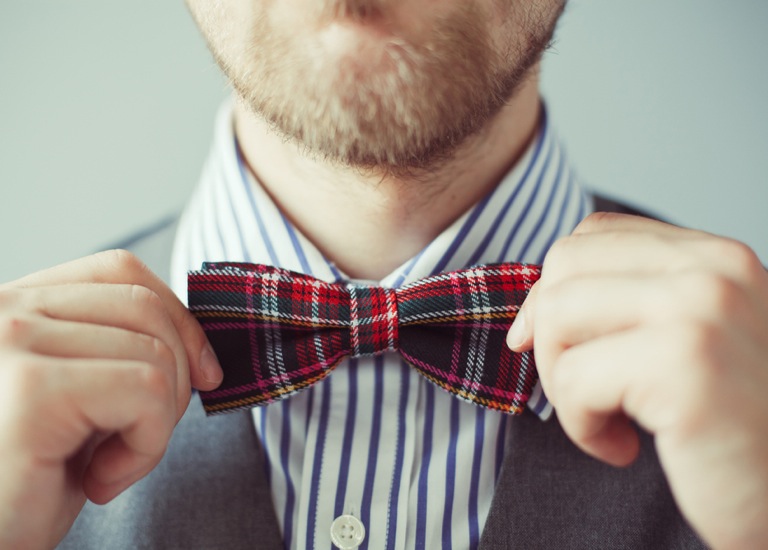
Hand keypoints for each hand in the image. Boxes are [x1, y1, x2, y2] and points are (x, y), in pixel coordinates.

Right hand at [0, 250, 222, 549]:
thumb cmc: (26, 483)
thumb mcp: (82, 401)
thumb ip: (118, 354)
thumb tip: (200, 350)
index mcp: (17, 306)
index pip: (121, 270)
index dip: (177, 317)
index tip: (202, 372)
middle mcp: (5, 310)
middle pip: (146, 308)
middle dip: (176, 378)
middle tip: (138, 437)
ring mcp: (14, 342)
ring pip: (156, 354)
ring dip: (157, 425)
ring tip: (106, 466)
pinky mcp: (33, 390)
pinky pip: (147, 392)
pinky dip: (147, 446)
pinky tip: (100, 481)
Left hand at [507, 213, 767, 548]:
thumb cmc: (731, 428)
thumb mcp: (685, 344)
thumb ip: (627, 306)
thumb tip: (530, 316)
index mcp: (715, 256)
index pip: (593, 234)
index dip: (554, 290)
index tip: (555, 344)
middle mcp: (714, 268)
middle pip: (565, 264)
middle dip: (551, 336)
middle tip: (584, 391)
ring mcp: (701, 310)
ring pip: (558, 315)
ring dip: (562, 382)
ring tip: (607, 420)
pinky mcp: (685, 365)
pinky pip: (575, 379)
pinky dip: (580, 425)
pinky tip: (623, 448)